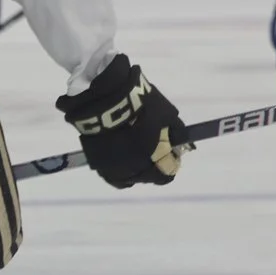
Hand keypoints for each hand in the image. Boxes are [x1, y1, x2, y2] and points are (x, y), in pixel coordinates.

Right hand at [56, 54, 188, 188]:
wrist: (106, 96)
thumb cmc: (141, 105)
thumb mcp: (167, 114)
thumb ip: (176, 131)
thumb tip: (180, 139)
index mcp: (150, 160)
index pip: (165, 176)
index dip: (170, 165)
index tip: (171, 154)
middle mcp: (130, 169)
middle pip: (145, 177)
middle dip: (152, 166)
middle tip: (152, 150)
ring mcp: (110, 166)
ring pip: (126, 178)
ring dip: (133, 169)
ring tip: (133, 151)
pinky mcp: (94, 160)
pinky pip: (109, 171)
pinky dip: (116, 166)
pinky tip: (117, 152)